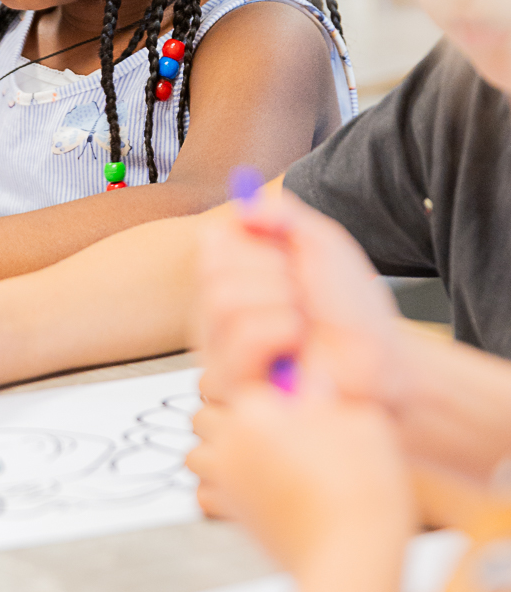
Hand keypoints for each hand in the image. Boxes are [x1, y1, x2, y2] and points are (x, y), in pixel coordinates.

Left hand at [188, 383, 414, 573]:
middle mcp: (230, 444)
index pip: (230, 378)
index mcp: (256, 411)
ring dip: (218, 451)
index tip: (281, 388)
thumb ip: (324, 389)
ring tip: (258, 452)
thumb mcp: (359, 416)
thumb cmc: (362, 485)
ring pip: (196, 454)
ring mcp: (227, 482)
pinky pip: (204, 493)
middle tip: (268, 419)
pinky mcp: (232, 516)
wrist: (352, 554)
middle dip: (228, 414)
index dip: (257, 382)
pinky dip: (217, 488)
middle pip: (204, 414)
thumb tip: (305, 381)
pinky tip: (252, 486)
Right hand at [196, 189, 405, 408]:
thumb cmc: (347, 307)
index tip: (292, 263)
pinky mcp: (230, 383)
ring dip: (283, 305)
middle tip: (301, 297)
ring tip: (301, 325)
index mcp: (229, 276)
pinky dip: (283, 332)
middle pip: (214, 271)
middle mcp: (214, 313)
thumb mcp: (320, 243)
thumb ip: (282, 215)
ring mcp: (218, 350)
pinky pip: (243, 337)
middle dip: (275, 275)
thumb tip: (244, 208)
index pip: (214, 242)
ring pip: (224, 302)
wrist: (378, 354)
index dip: (262, 246)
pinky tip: (294, 348)